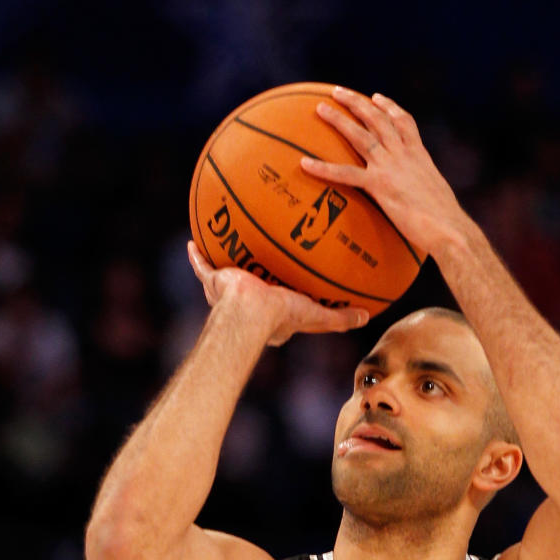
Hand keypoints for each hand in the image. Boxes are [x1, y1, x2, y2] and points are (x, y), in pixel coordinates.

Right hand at [187, 241, 367, 345]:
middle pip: (250, 285)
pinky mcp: (214, 282)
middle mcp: (247, 303)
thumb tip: (367, 317)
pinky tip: (193, 241)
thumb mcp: (316, 315)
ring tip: (225, 242)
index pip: (278, 304)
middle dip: (252, 275)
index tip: (289, 286)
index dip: (284, 296)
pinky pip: (202, 266)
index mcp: (271, 314)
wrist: (249, 311)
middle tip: (257, 260)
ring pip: (225, 275)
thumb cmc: (282, 315)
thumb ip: (339, 318)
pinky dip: (197, 256)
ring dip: (225, 262)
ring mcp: (228, 293)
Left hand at [301, 87, 466, 257]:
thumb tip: (424, 203)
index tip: (377, 97)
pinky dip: (323, 168)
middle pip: (377, 119)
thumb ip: (425, 191)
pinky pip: (346, 174)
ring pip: (360, 135)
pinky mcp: (380, 186)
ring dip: (339, 119)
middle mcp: (404, 154)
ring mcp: (391, 167)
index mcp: (419, 154)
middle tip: (337, 92)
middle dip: (356, 103)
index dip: (389, 107)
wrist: (450, 228)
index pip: (403, 122)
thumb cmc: (447, 222)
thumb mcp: (438, 196)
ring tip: (320, 108)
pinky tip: (304, 164)